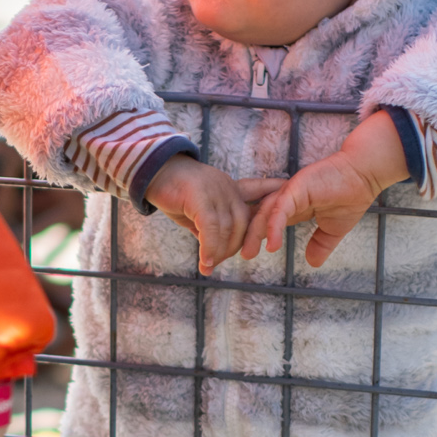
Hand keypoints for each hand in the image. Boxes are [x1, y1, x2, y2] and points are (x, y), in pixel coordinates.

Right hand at [144, 155, 260, 271]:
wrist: (152, 171)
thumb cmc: (173, 191)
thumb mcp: (197, 209)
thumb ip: (209, 226)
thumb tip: (212, 249)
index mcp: (231, 188)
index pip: (258, 191)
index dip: (271, 195)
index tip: (284, 195)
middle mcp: (228, 189)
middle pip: (243, 224)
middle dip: (233, 247)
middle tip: (217, 262)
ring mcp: (216, 192)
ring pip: (226, 229)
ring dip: (218, 252)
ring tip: (209, 265)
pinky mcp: (200, 197)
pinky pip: (210, 228)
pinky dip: (209, 248)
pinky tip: (205, 262)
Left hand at [241, 112, 409, 270]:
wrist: (366, 174)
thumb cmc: (352, 196)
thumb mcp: (334, 229)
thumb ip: (321, 245)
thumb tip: (313, 264)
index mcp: (293, 208)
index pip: (268, 224)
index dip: (256, 238)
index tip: (248, 256)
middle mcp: (287, 199)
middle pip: (260, 218)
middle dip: (248, 237)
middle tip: (240, 257)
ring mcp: (290, 191)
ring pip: (265, 213)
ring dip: (255, 233)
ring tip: (249, 253)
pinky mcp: (297, 187)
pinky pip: (281, 209)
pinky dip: (274, 226)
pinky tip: (271, 244)